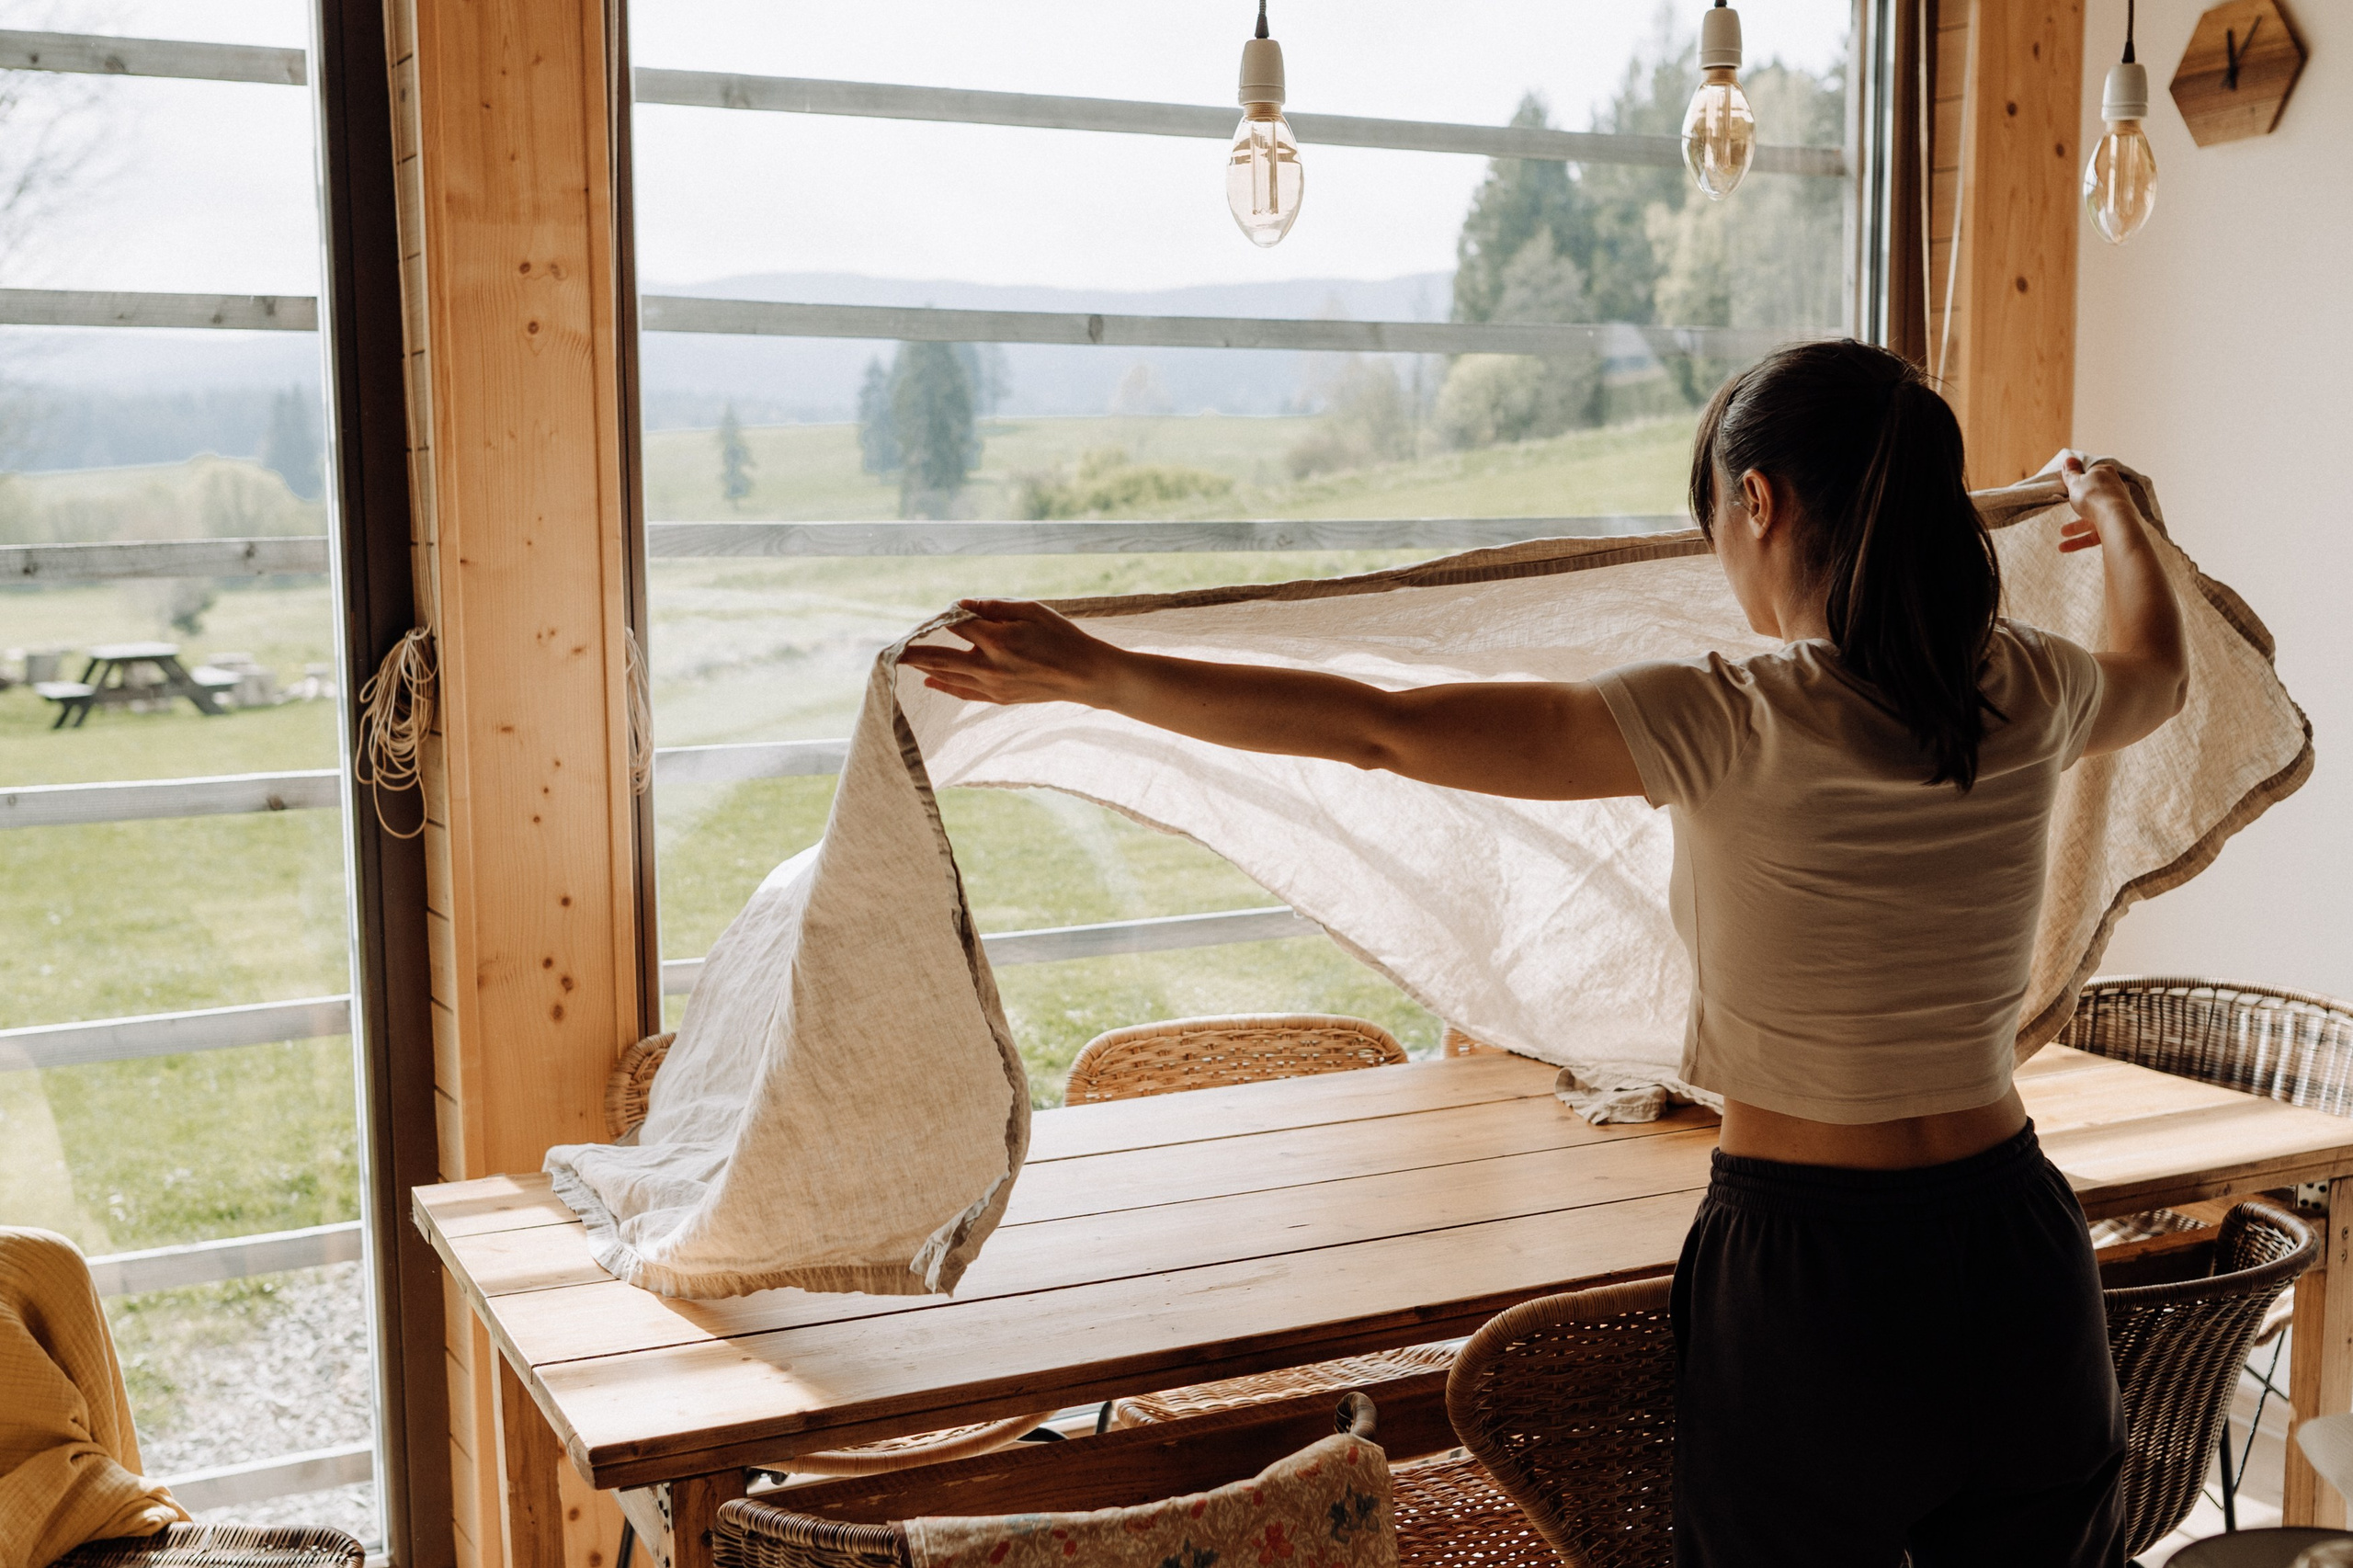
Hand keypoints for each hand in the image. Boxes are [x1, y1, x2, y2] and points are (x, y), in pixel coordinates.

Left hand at [897, 598, 1121, 705]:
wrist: (1086, 675)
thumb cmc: (1062, 637)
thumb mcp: (1032, 610)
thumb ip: (994, 607)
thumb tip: (960, 606)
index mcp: (999, 639)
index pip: (958, 625)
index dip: (945, 616)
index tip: (938, 611)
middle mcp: (991, 665)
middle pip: (940, 656)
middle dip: (913, 650)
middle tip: (888, 646)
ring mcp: (994, 686)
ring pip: (948, 675)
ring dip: (923, 666)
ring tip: (902, 660)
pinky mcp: (1000, 698)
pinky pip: (964, 692)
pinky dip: (944, 686)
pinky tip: (929, 680)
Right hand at [2056, 452, 2144, 553]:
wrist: (2115, 519)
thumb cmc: (2093, 496)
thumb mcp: (2075, 482)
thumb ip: (2070, 473)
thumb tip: (2069, 459)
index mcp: (2105, 474)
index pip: (2091, 474)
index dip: (2079, 480)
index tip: (2069, 487)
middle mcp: (2114, 489)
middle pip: (2093, 496)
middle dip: (2078, 505)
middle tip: (2068, 507)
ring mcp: (2116, 508)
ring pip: (2093, 517)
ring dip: (2076, 526)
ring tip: (2062, 532)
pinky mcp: (2116, 526)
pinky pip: (2095, 533)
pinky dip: (2080, 540)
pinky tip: (2063, 547)